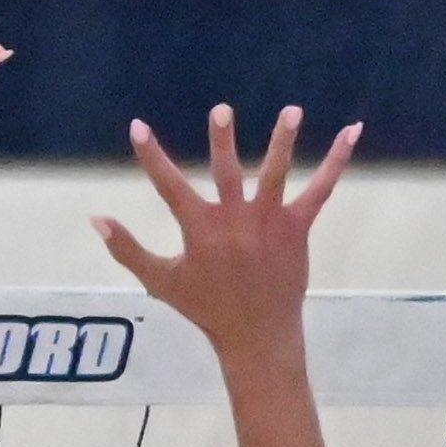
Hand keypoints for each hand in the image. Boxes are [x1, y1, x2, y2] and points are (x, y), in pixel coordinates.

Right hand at [98, 103, 357, 363]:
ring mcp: (268, 222)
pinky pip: (320, 190)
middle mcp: (234, 220)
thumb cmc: (205, 308)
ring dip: (283, 141)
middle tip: (221, 110)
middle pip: (227, 172)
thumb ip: (127, 248)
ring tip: (292, 110)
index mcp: (200, 229)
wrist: (255, 336)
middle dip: (222, 140)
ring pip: (276, 174)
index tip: (137, 127)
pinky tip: (350, 133)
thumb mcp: (160, 280)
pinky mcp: (296, 229)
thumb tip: (95, 219)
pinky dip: (336, 162)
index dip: (151, 156)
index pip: (169, 185)